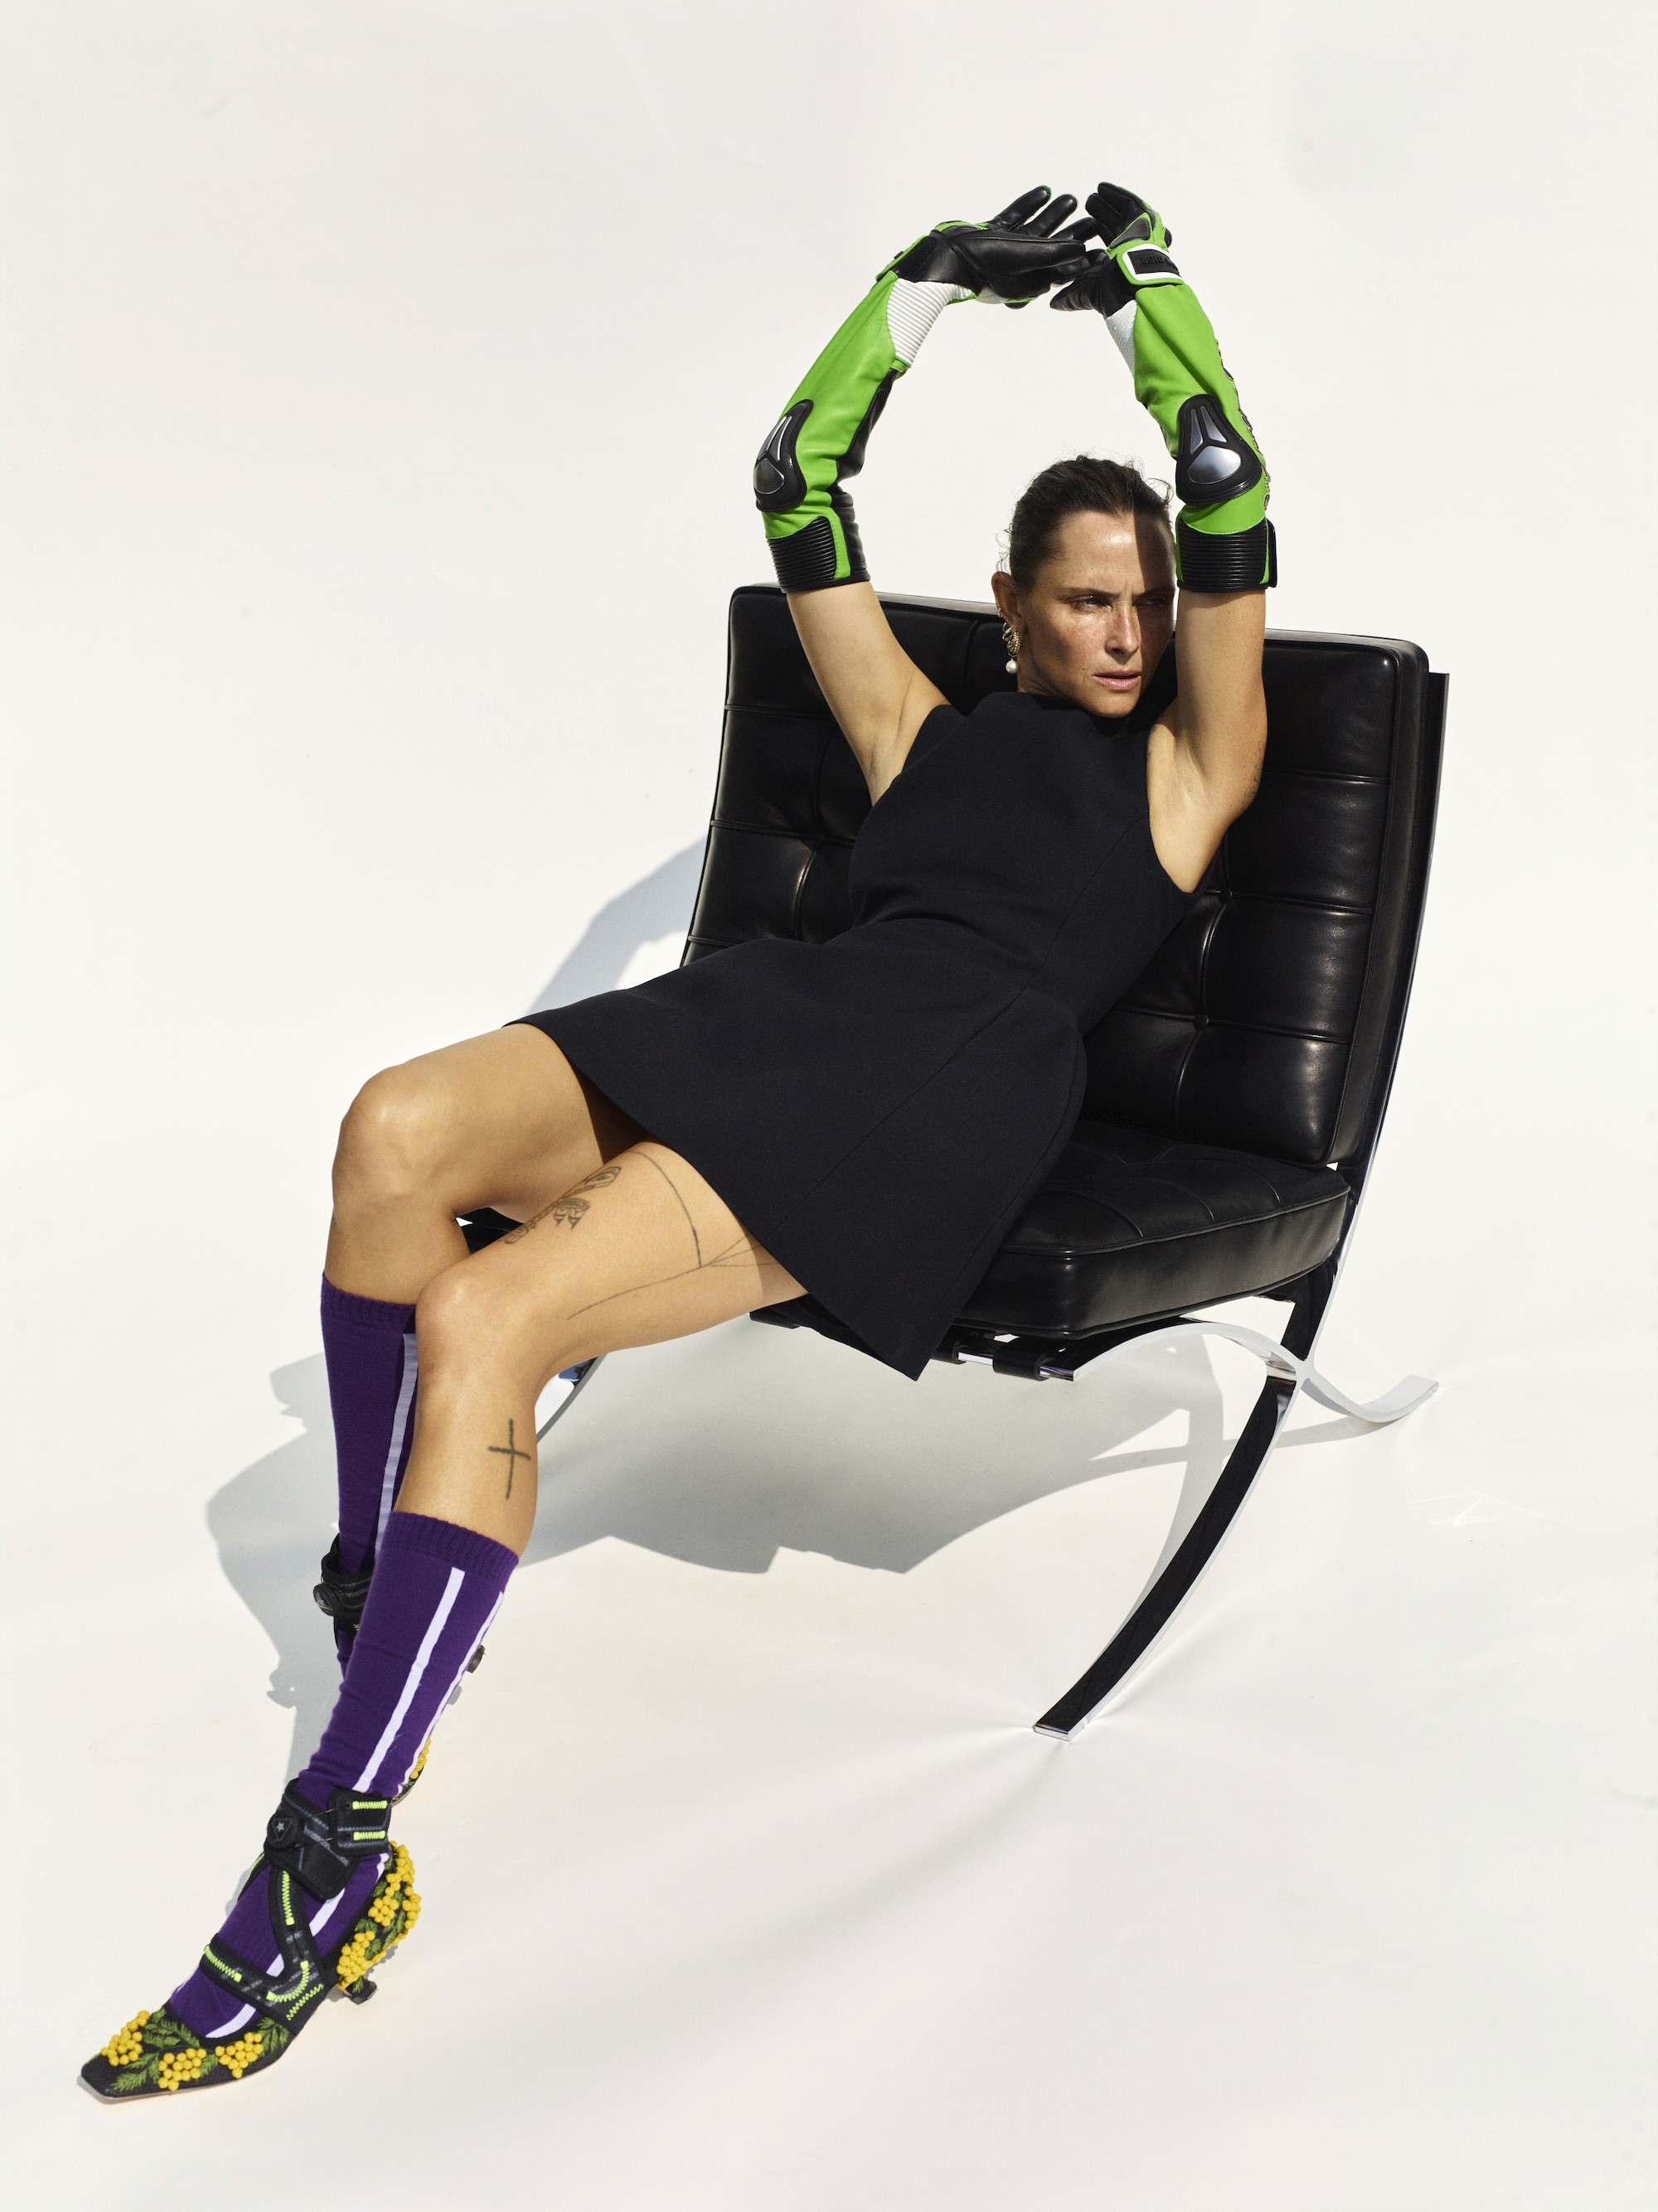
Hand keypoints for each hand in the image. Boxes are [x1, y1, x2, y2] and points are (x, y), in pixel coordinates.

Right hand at [888, 186, 1099, 305]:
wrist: (946, 256)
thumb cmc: (984, 264)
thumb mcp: (1024, 259)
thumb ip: (1054, 254)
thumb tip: (1082, 250)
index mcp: (1028, 282)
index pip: (1061, 268)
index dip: (1082, 256)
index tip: (1101, 245)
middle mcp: (1017, 269)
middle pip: (1051, 247)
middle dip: (1072, 232)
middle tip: (1093, 219)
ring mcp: (1003, 250)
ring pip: (1034, 230)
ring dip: (1053, 214)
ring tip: (1071, 198)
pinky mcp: (991, 234)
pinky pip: (1014, 218)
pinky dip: (1028, 205)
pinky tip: (1043, 191)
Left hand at [1049, 181, 1174, 315]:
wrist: (1131, 282)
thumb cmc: (1110, 289)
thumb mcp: (1085, 292)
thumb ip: (1070, 295)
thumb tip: (1052, 304)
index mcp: (1120, 264)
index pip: (1109, 243)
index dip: (1098, 232)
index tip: (1085, 225)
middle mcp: (1132, 248)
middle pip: (1116, 226)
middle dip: (1103, 214)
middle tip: (1089, 202)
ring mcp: (1140, 234)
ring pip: (1123, 214)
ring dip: (1108, 203)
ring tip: (1094, 193)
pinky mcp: (1145, 220)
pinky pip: (1131, 204)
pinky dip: (1117, 196)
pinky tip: (1103, 188)